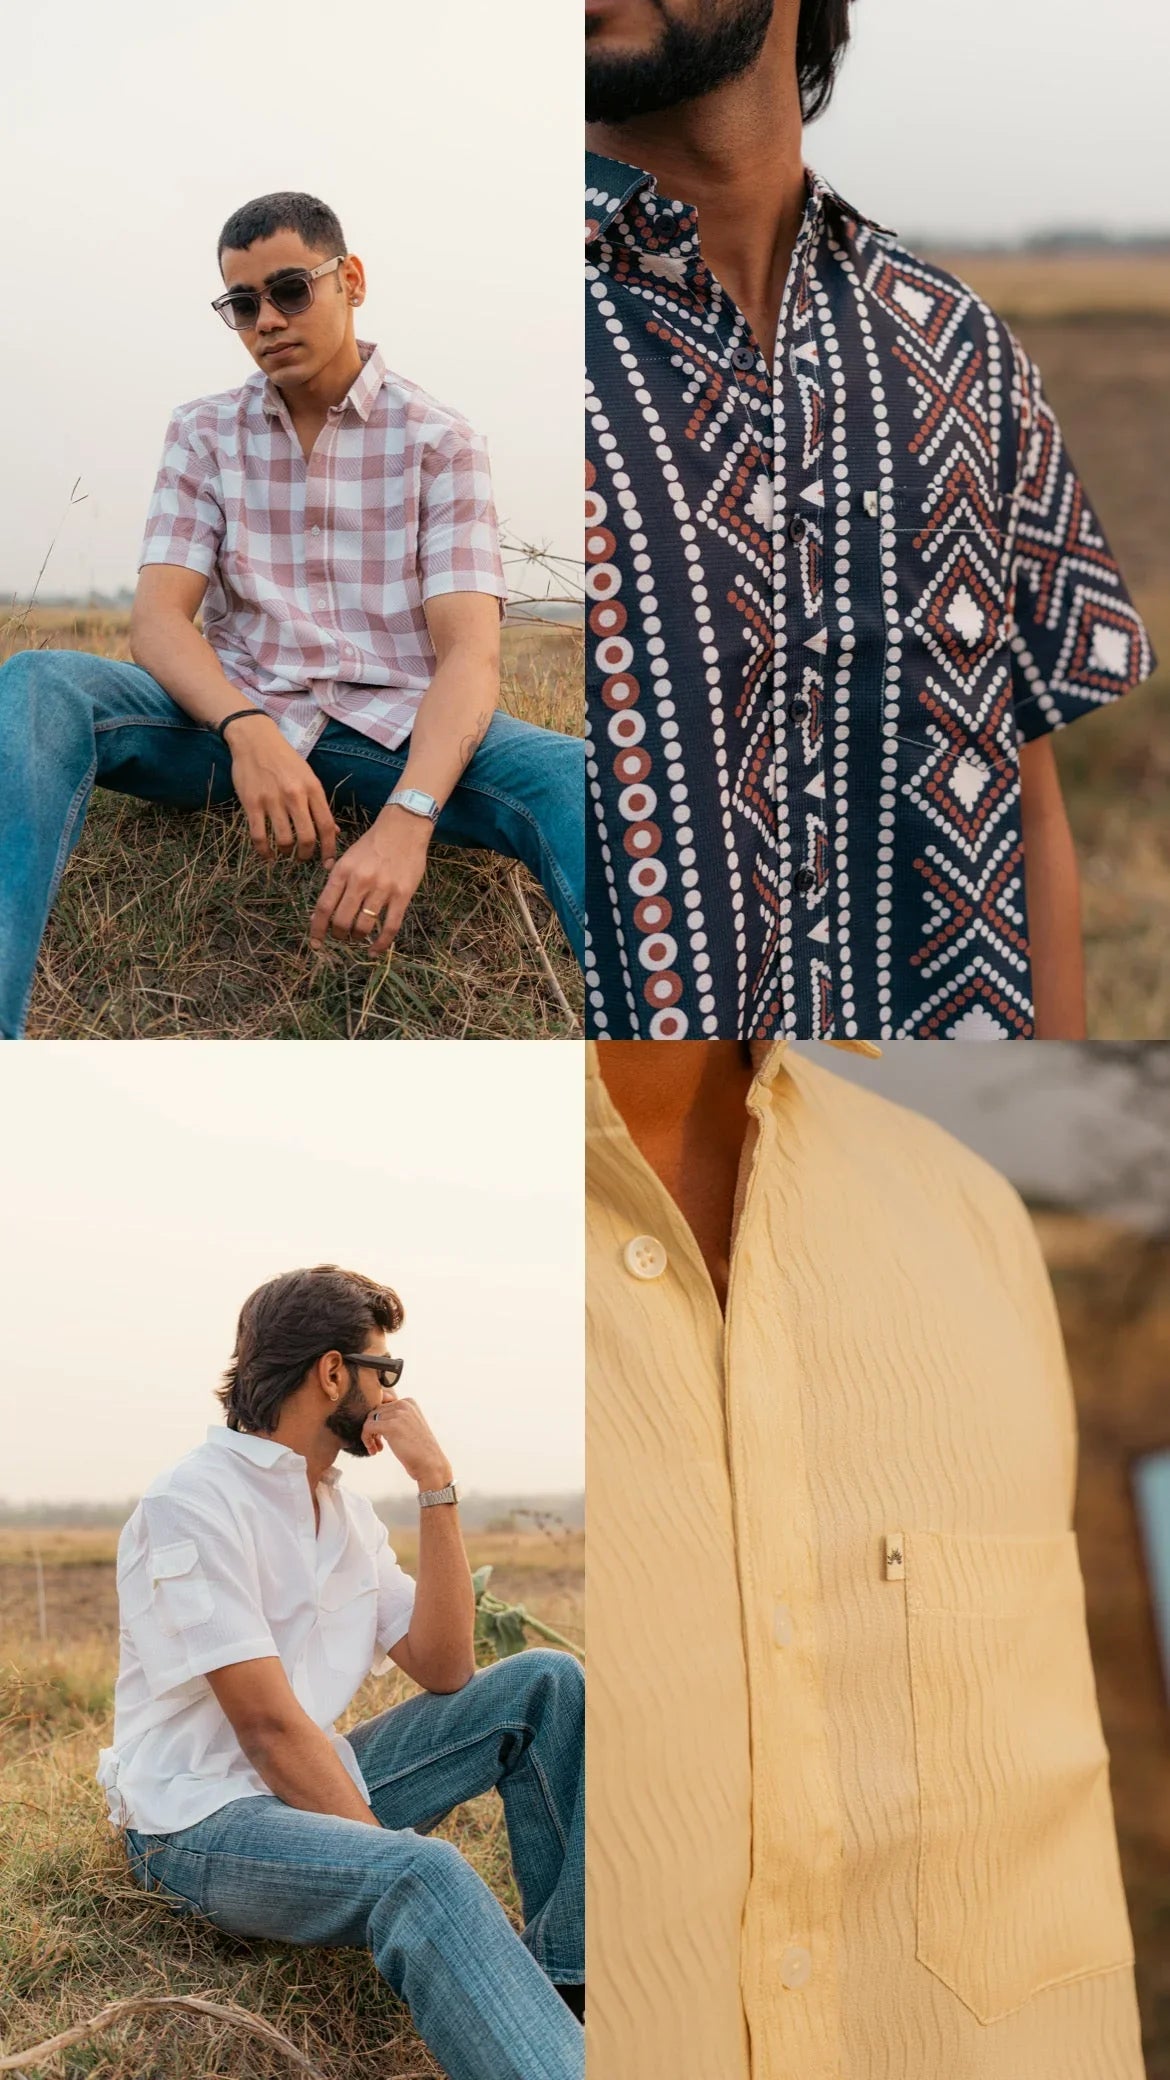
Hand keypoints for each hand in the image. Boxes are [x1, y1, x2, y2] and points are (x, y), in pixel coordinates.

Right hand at [225, 714, 337, 864]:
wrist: (255, 740)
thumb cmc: (285, 759)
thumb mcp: (308, 777)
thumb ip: (319, 805)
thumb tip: (334, 832)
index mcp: (313, 789)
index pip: (326, 826)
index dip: (329, 849)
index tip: (327, 862)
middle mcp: (295, 795)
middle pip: (306, 837)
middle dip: (306, 855)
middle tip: (303, 859)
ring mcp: (272, 800)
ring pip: (283, 840)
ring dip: (286, 853)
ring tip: (286, 853)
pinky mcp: (252, 803)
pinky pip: (259, 836)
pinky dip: (264, 851)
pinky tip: (268, 855)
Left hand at [309, 805, 431, 952]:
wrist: (404, 828)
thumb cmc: (373, 843)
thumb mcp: (347, 856)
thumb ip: (334, 880)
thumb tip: (320, 909)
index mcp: (342, 871)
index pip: (324, 906)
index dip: (317, 928)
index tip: (316, 942)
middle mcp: (359, 881)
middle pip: (341, 921)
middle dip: (339, 935)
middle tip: (342, 937)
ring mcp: (382, 888)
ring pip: (363, 927)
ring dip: (357, 938)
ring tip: (358, 937)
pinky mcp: (402, 895)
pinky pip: (390, 926)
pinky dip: (381, 943)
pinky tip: (374, 950)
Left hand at [361, 1394, 452, 1488]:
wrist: (430, 1464)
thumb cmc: (419, 1450)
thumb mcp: (409, 1426)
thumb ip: (394, 1418)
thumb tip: (371, 1417)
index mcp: (409, 1402)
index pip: (382, 1405)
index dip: (379, 1422)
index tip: (382, 1437)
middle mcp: (404, 1404)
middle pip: (374, 1412)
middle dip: (373, 1429)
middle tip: (378, 1445)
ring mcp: (398, 1414)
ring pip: (369, 1419)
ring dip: (369, 1436)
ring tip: (377, 1449)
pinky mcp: (391, 1426)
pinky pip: (367, 1427)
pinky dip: (366, 1440)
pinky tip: (374, 1451)